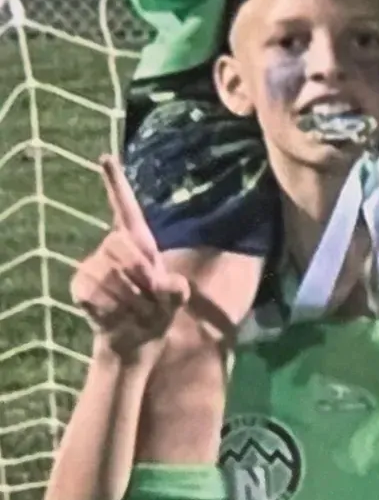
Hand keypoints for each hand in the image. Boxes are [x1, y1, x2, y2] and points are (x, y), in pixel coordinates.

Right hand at [73, 155, 188, 360]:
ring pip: (112, 278)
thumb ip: (177, 291)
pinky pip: (99, 296)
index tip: (106, 157)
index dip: (116, 184)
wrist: (135, 342)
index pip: (126, 210)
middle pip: (120, 246)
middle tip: (152, 299)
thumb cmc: (157, 312)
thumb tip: (172, 286)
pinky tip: (119, 317)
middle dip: (141, 275)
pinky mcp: (80, 286)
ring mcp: (92, 266)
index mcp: (138, 244)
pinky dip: (116, 312)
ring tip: (139, 312)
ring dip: (134, 303)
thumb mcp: (175, 300)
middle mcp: (112, 248)